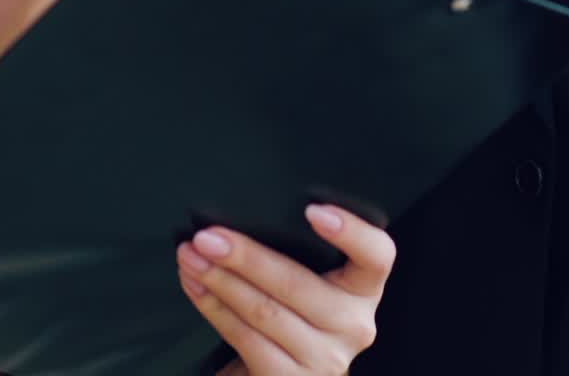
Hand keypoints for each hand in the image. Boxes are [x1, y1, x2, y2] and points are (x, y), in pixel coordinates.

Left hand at [176, 204, 394, 373]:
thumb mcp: (313, 280)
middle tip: (207, 236)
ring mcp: (325, 359)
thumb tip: (243, 212)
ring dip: (220, 281)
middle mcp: (354, 325)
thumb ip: (300, 252)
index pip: (377, 255)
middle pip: (298, 283)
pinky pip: (246, 339)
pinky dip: (215, 309)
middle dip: (245, 256)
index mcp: (363, 289)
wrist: (287, 372)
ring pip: (264, 311)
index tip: (312, 209)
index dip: (351, 231)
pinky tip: (197, 288)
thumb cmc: (297, 311)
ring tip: (191, 257)